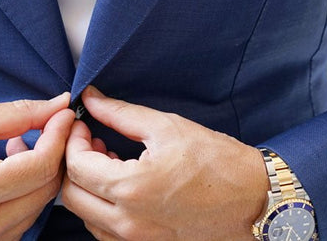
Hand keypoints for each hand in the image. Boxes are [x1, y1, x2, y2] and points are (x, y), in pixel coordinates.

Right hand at [0, 93, 74, 240]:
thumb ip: (18, 114)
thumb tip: (58, 105)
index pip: (42, 164)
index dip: (60, 134)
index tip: (64, 113)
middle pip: (48, 188)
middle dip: (55, 153)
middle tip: (47, 126)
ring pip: (39, 206)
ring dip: (40, 173)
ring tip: (19, 145)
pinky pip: (23, 219)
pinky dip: (26, 193)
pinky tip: (10, 170)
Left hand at [62, 86, 267, 239]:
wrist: (254, 202)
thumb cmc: (217, 162)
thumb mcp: (167, 127)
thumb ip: (120, 113)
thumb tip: (90, 99)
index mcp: (131, 188)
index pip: (76, 166)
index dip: (73, 139)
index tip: (83, 124)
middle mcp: (128, 223)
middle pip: (72, 196)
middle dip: (74, 164)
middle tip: (93, 141)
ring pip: (86, 217)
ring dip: (88, 187)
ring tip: (110, 162)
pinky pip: (106, 233)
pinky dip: (103, 208)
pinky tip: (123, 186)